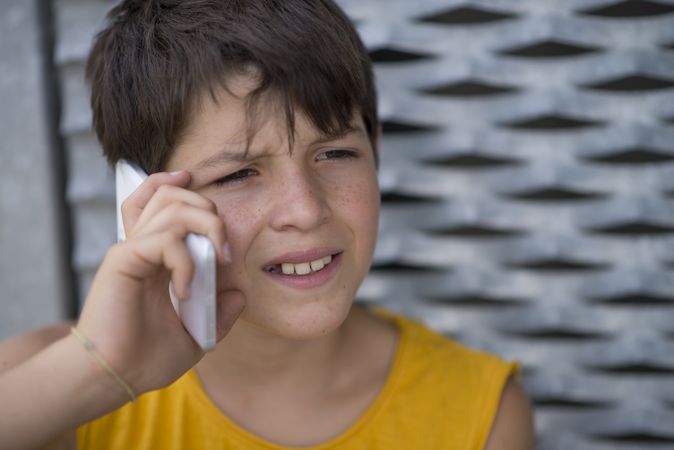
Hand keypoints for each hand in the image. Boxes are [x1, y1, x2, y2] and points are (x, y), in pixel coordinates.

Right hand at [76, 170, 244, 395]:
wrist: (114, 377)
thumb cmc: (145, 359)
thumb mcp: (195, 336)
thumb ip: (218, 313)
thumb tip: (239, 294)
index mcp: (154, 258)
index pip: (162, 201)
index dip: (183, 189)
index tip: (214, 207)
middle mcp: (141, 247)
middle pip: (172, 194)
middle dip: (208, 209)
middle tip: (224, 249)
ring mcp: (132, 250)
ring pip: (172, 206)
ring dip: (207, 228)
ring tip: (217, 263)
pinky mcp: (123, 260)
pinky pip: (165, 240)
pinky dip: (186, 262)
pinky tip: (186, 291)